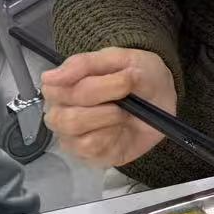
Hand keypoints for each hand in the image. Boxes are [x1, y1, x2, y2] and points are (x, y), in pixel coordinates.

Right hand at [41, 47, 176, 166]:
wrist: (165, 99)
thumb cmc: (139, 75)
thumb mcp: (121, 59)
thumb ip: (84, 64)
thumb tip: (48, 77)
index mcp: (62, 87)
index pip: (53, 90)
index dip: (86, 85)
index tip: (117, 79)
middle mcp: (61, 113)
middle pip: (64, 117)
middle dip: (102, 102)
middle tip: (125, 95)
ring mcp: (72, 137)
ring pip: (76, 134)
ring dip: (107, 118)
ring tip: (124, 112)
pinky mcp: (89, 155)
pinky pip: (91, 149)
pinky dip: (112, 136)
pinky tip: (121, 128)